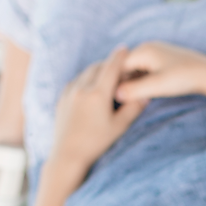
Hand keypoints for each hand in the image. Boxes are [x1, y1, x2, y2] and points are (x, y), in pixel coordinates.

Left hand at [48, 48, 147, 180]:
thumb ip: (132, 109)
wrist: (68, 156)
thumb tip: (144, 95)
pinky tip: (89, 86)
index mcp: (97, 94)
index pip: (111, 67)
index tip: (125, 48)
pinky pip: (74, 82)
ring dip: (96, 70)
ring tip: (105, 74)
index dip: (119, 56)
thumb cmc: (96, 143)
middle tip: (118, 64)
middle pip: (97, 67)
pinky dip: (84, 79)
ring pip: (84, 73)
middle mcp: (81, 89)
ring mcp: (69, 94)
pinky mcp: (61, 100)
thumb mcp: (119, 127)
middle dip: (108, 63)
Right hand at [114, 40, 205, 103]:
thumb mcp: (157, 86)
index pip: (118, 67)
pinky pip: (147, 68)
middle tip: (120, 102)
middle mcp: (148, 46)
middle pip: (127, 66)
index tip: (113, 100)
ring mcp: (157, 51)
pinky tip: (145, 93)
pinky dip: (144, 80)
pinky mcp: (164, 58)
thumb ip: (135, 90)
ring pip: (137, 68)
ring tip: (132, 100)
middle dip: (124, 82)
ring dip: (134, 82)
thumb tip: (115, 94)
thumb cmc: (184, 79)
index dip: (115, 83)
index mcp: (143, 50)